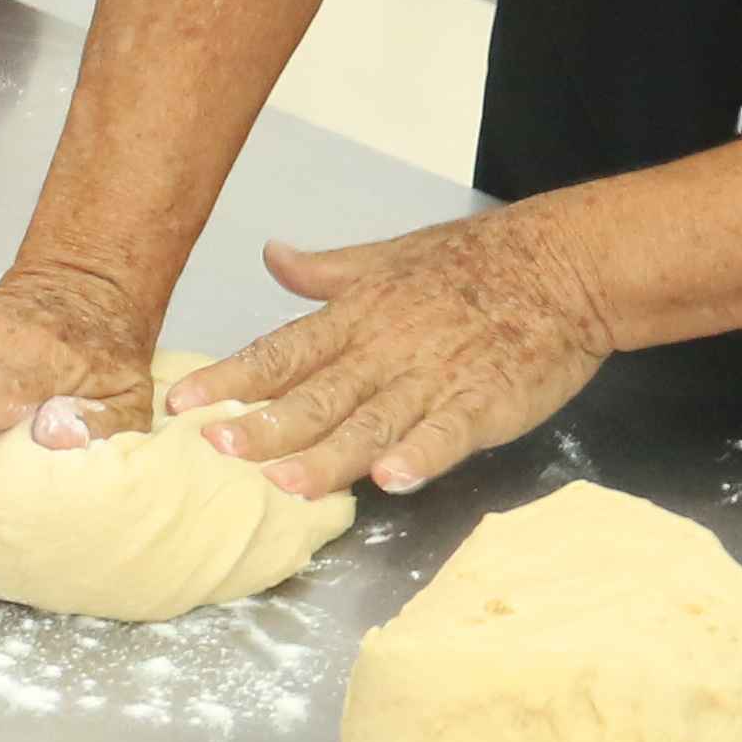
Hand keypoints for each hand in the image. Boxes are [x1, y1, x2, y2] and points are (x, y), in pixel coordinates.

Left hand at [182, 210, 618, 498]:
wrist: (561, 265)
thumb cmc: (471, 263)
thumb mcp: (387, 257)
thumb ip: (325, 272)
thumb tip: (269, 256)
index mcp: (357, 315)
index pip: (282, 351)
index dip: (231, 378)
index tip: (181, 403)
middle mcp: (386, 348)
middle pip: (317, 394)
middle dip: (266, 426)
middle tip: (218, 451)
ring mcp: (435, 377)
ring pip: (372, 422)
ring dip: (328, 456)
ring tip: (284, 485)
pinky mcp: (485, 401)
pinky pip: (448, 432)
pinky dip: (421, 455)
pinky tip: (391, 480)